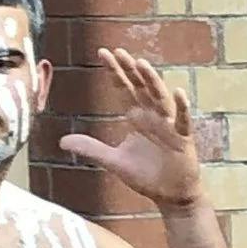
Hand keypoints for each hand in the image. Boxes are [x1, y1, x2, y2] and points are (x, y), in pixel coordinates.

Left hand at [58, 49, 208, 211]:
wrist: (171, 195)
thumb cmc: (147, 176)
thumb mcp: (114, 161)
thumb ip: (91, 148)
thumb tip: (62, 141)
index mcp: (137, 118)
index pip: (124, 89)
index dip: (114, 72)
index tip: (103, 53)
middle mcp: (153, 117)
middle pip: (141, 88)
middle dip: (130, 70)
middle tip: (119, 52)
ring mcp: (170, 126)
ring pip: (160, 98)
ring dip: (152, 81)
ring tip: (142, 65)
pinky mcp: (184, 140)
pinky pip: (183, 121)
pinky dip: (182, 108)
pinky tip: (178, 93)